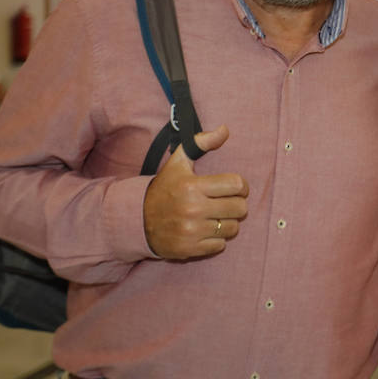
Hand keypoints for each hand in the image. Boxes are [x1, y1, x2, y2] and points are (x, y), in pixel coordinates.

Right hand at [143, 125, 248, 259]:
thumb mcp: (177, 163)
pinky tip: (205, 231)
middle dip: (237, 204)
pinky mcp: (189, 249)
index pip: (237, 185)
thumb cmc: (163, 189)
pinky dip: (217, 240)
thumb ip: (200, 143)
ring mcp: (191, 231)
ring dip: (228, 223)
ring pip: (232, 228)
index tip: (234, 188)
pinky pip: (220, 246)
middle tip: (226, 203)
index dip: (241, 186)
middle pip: (240, 208)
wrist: (136, 220)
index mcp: (192, 186)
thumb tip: (225, 129)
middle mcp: (193, 209)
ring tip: (215, 217)